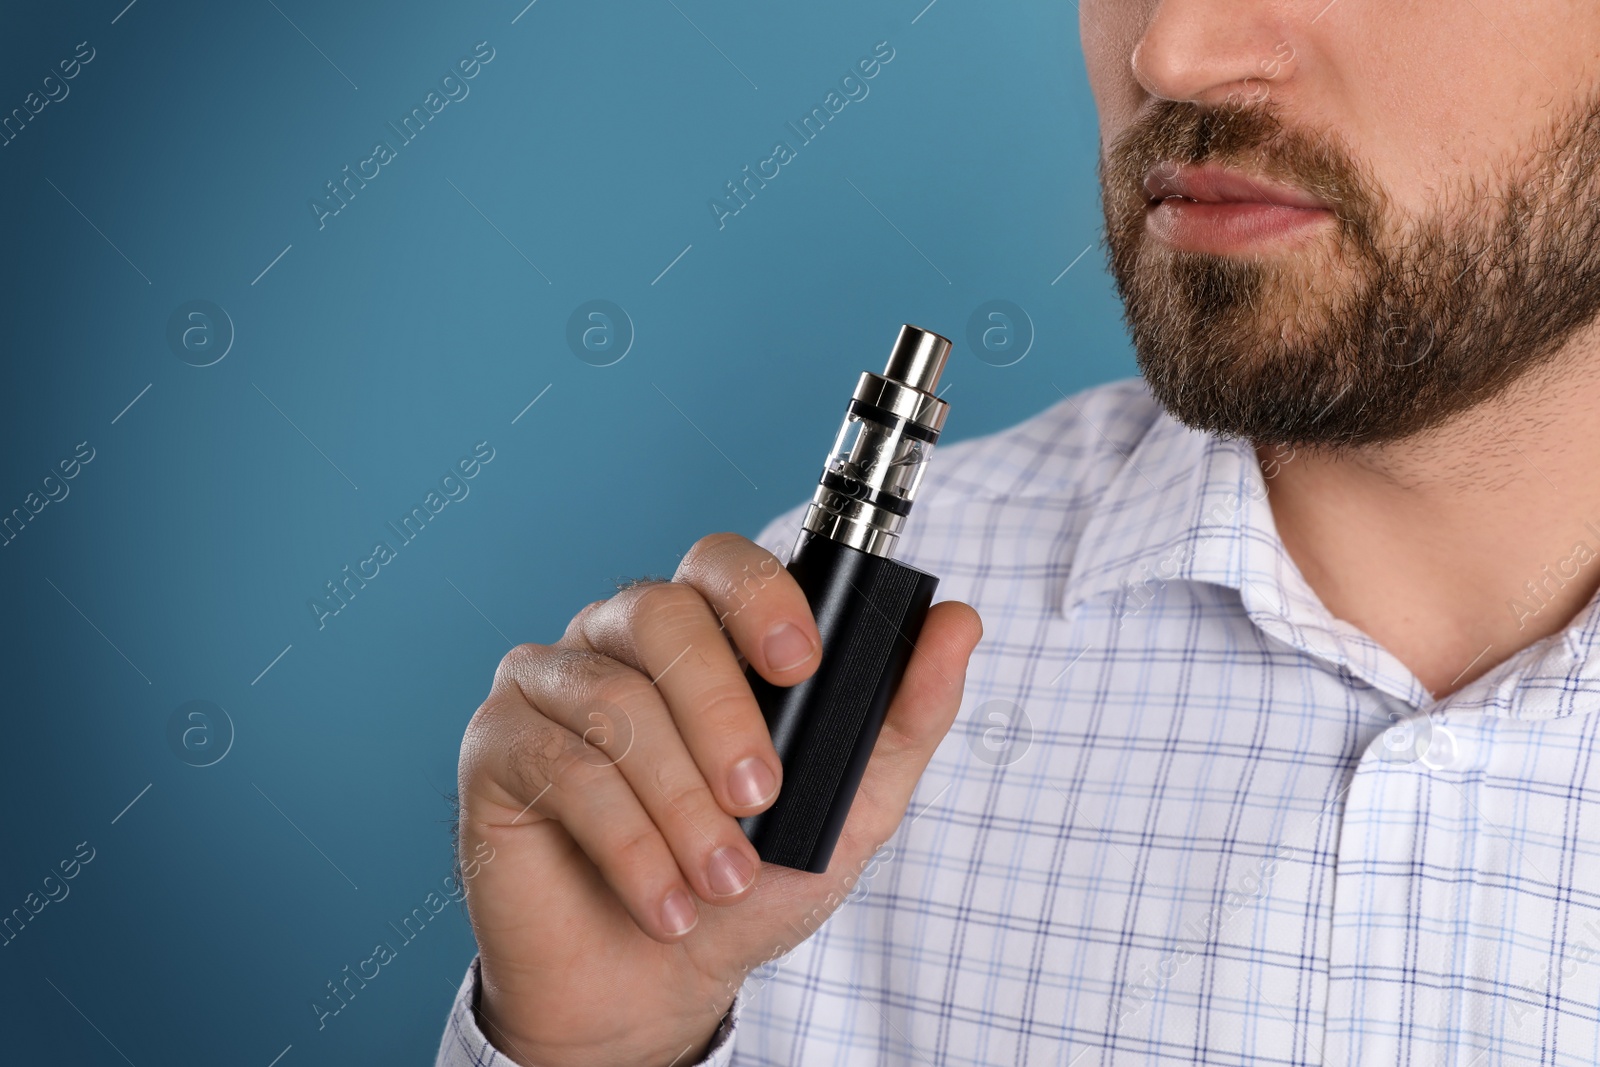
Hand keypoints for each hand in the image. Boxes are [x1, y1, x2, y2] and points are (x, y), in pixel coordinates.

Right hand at [455, 532, 981, 1066]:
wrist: (654, 983)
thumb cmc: (746, 882)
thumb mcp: (848, 804)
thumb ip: (902, 716)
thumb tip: (958, 622)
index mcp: (701, 635)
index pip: (720, 563)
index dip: (761, 596)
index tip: (803, 665)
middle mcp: (618, 641)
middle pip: (662, 616)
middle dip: (723, 712)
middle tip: (762, 798)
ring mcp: (550, 686)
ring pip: (616, 701)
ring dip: (680, 802)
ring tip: (719, 879)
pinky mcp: (497, 747)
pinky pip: (563, 766)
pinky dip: (627, 843)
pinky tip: (664, 901)